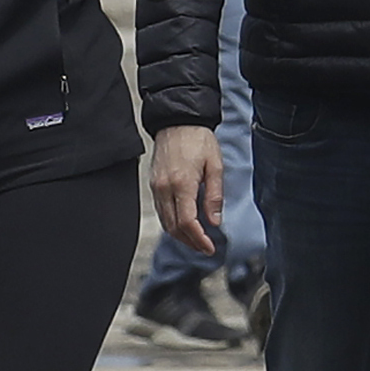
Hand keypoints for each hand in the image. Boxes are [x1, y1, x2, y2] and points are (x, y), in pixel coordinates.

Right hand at [151, 124, 223, 254]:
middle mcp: (165, 188)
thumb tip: (215, 222)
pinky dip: (171, 223)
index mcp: (182, 183)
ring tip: (197, 241)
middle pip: (173, 226)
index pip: (187, 221)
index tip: (210, 248)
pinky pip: (160, 211)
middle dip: (190, 242)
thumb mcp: (215, 166)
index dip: (199, 239)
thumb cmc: (199, 140)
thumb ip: (215, 196)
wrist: (177, 121)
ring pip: (165, 221)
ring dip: (180, 235)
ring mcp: (156, 186)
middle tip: (206, 249)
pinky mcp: (153, 184)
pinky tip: (184, 226)